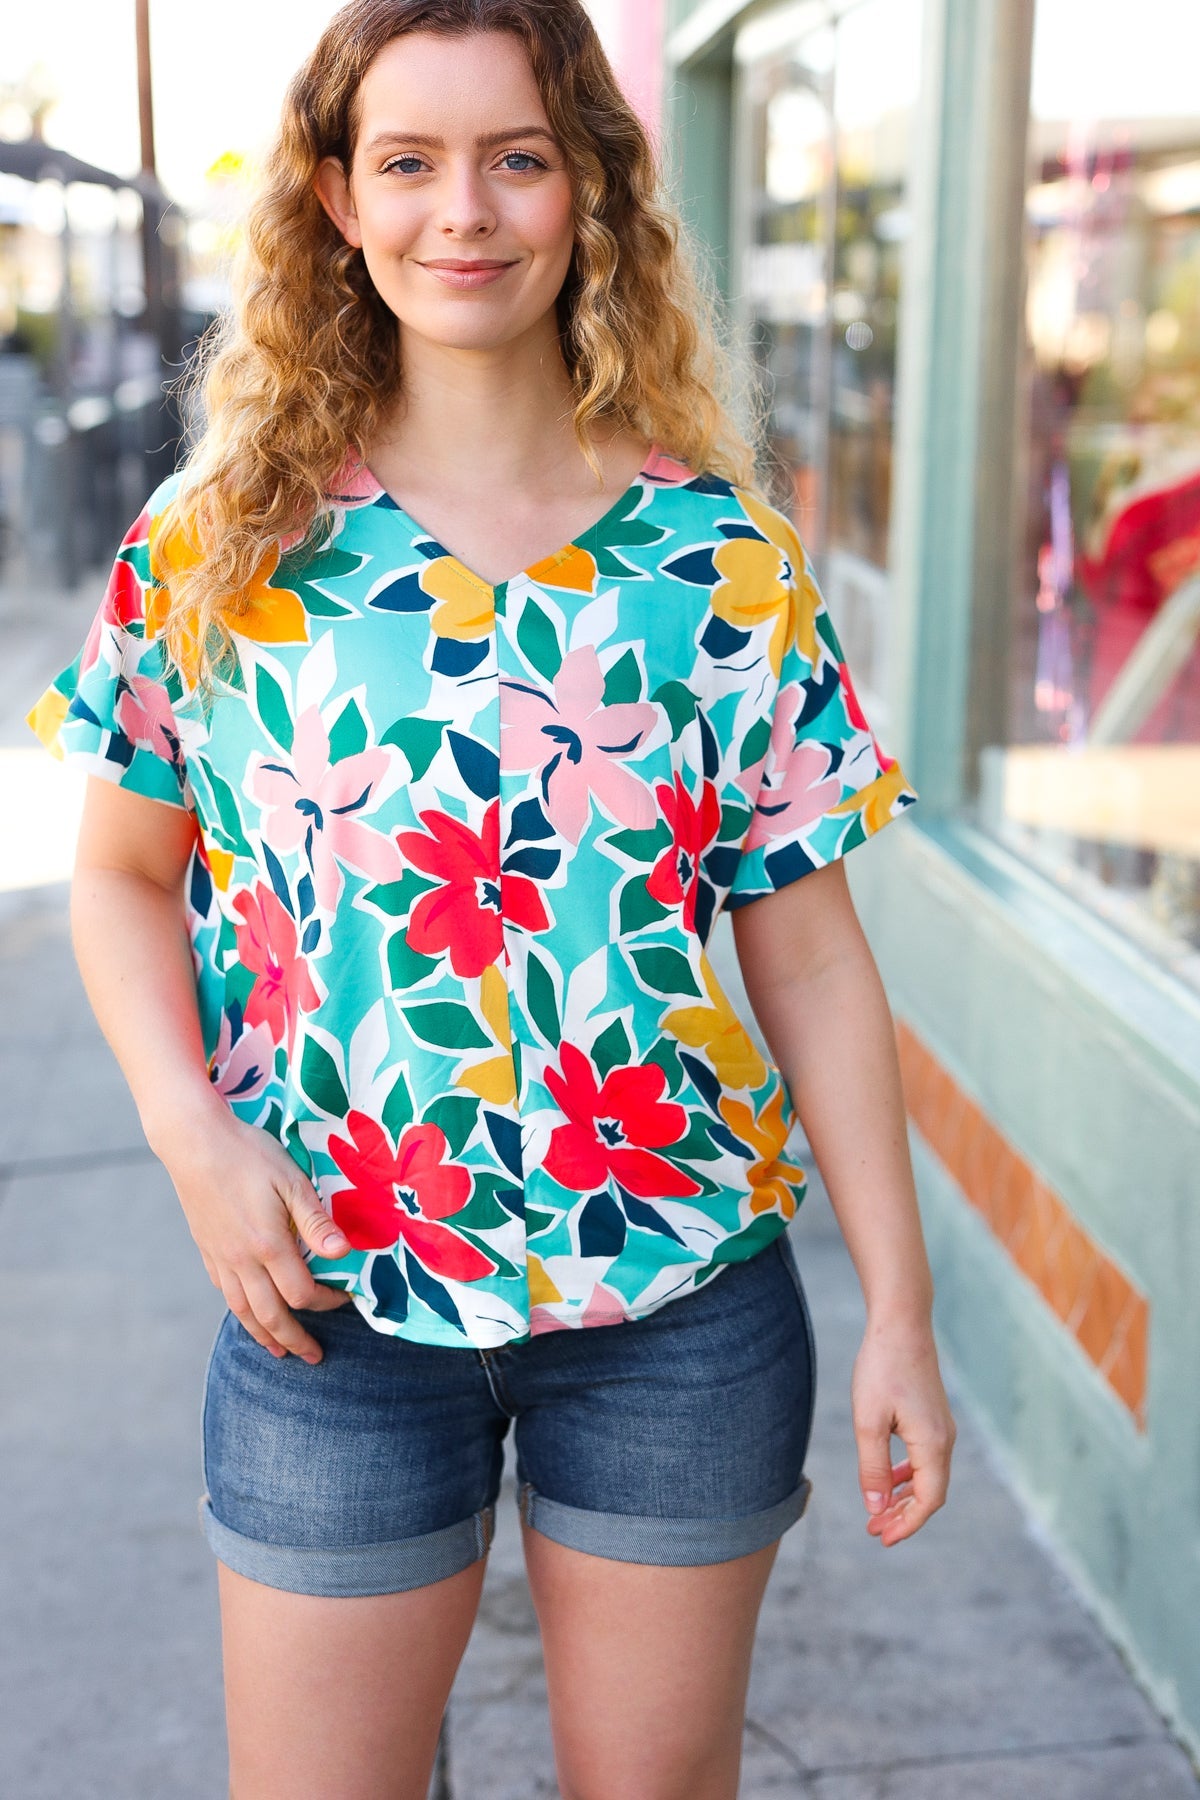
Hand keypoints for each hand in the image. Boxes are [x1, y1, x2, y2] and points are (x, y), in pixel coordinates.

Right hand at [160, 1105, 351, 1362]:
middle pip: (271, 1316)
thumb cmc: (249, 1155)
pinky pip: (225, 1292)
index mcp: (268, 1246)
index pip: (302, 1294)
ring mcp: (220, 1257)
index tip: (344, 1299)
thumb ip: (316, 1221)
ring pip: (243, 1311)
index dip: (327, 1303)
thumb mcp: (292, 1181)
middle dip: (295, 1340)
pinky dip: (241, 1311)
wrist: (194, 1142)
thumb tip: (343, 1254)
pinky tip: (248, 1314)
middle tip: (313, 1357)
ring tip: (279, 1352)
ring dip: (264, 1335)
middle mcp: (242, 1261)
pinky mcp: (206, 1249)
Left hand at [851, 1315, 955, 1545]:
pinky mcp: (934, 1416)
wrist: (901, 1323)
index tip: (881, 1538)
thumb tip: (876, 1507)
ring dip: (905, 1497)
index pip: (928, 1501)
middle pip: (930, 1493)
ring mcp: (942, 1427)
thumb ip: (873, 1468)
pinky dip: (908, 1475)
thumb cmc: (881, 1368)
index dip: (907, 1525)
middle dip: (903, 1516)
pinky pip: (925, 1458)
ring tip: (878, 1511)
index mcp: (933, 1444)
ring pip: (928, 1476)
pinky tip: (888, 1478)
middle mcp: (945, 1439)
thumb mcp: (868, 1421)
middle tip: (874, 1530)